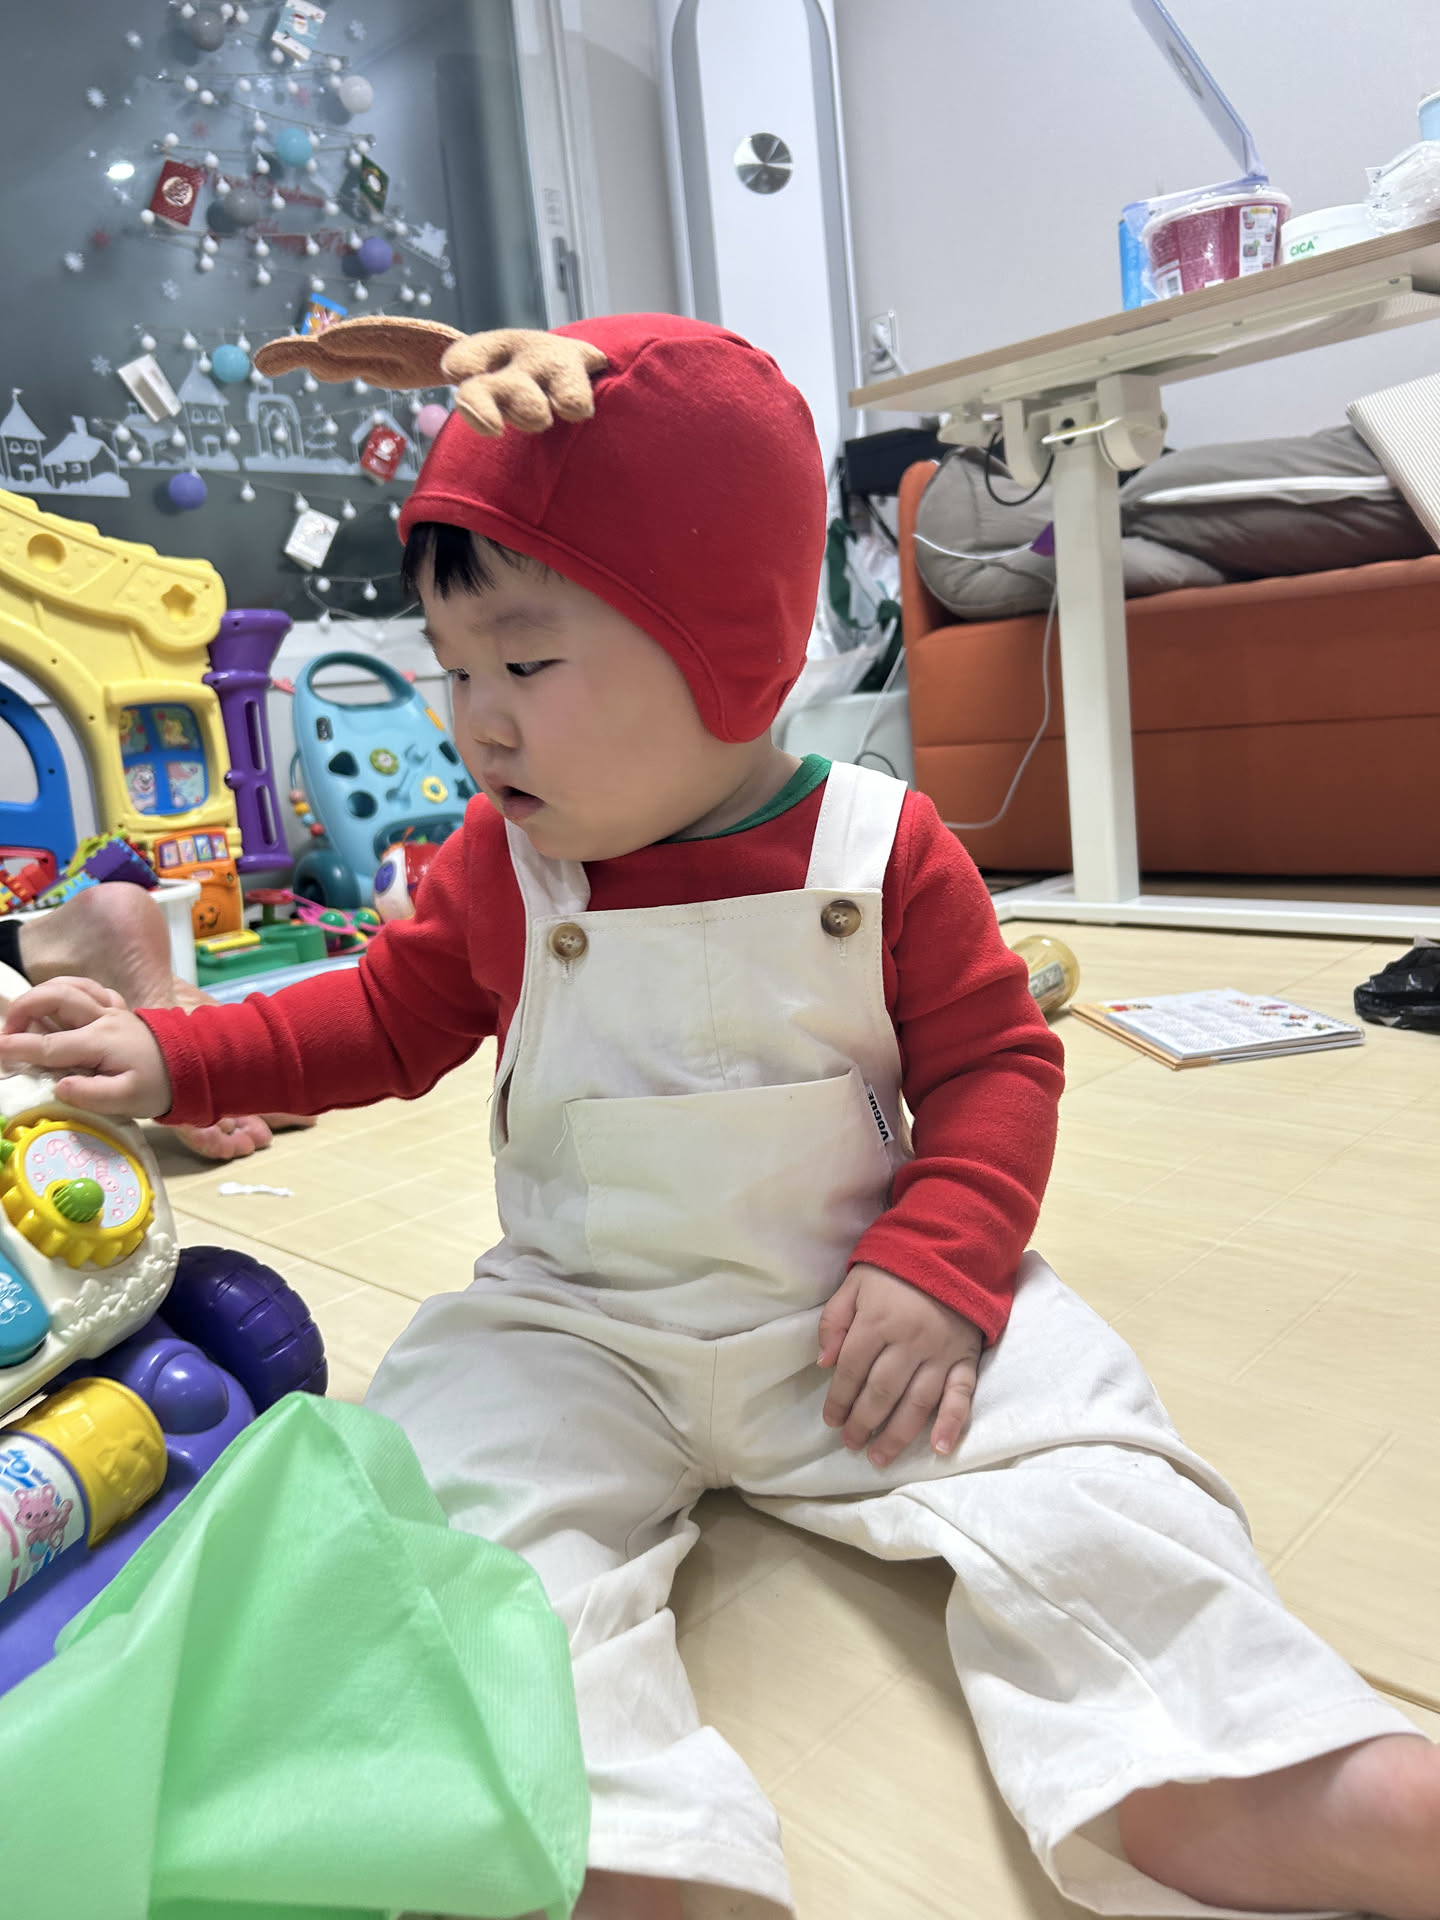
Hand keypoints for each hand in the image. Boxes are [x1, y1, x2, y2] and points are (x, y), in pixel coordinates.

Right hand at [0, 978, 171, 1117]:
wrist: (197, 1066)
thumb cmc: (160, 1086)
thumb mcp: (127, 1100)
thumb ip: (90, 1095)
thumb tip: (58, 1086)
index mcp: (100, 1043)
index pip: (49, 1044)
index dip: (17, 1048)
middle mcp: (102, 1019)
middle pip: (55, 998)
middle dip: (23, 1010)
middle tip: (6, 1034)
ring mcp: (111, 1011)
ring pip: (71, 986)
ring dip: (42, 994)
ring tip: (22, 1013)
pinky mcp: (119, 1010)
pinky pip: (91, 989)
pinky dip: (69, 989)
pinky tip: (59, 1002)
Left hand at [817, 1263, 982, 1468]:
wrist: (950, 1251)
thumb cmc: (894, 1271)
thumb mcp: (854, 1284)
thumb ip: (834, 1321)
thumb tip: (823, 1363)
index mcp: (878, 1321)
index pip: (851, 1369)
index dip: (838, 1398)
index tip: (831, 1421)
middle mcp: (909, 1341)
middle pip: (882, 1391)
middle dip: (863, 1422)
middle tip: (851, 1444)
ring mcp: (940, 1353)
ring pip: (917, 1402)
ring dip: (897, 1434)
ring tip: (880, 1458)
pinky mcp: (966, 1358)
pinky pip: (961, 1395)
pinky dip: (952, 1423)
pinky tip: (939, 1448)